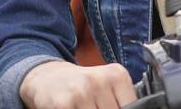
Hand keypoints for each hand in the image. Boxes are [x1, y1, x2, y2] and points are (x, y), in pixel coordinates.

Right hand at [20, 61, 136, 108]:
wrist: (48, 77)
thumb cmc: (82, 84)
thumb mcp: (106, 84)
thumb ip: (121, 101)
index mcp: (117, 75)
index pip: (132, 106)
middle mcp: (100, 81)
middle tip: (95, 106)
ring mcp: (82, 92)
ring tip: (86, 107)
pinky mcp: (64, 104)